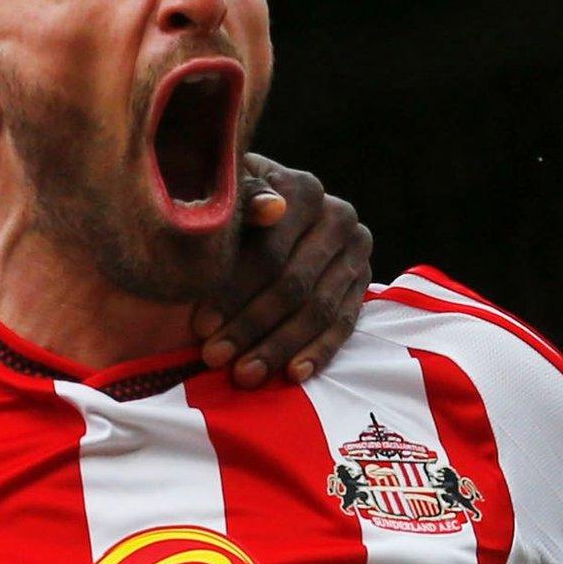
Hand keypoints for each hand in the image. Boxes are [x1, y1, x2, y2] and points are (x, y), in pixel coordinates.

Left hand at [193, 154, 372, 387]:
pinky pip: (344, 323)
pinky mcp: (362, 280)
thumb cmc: (227, 203)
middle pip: (293, 284)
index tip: (199, 327)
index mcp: (302, 189)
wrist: (260, 206)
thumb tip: (270, 208)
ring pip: (317, 309)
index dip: (233, 292)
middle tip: (215, 358)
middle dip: (250, 326)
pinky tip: (293, 374)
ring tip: (245, 374)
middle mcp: (338, 216)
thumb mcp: (224, 194)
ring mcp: (356, 250)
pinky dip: (318, 351)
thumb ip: (242, 199)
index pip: (269, 252)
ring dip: (279, 346)